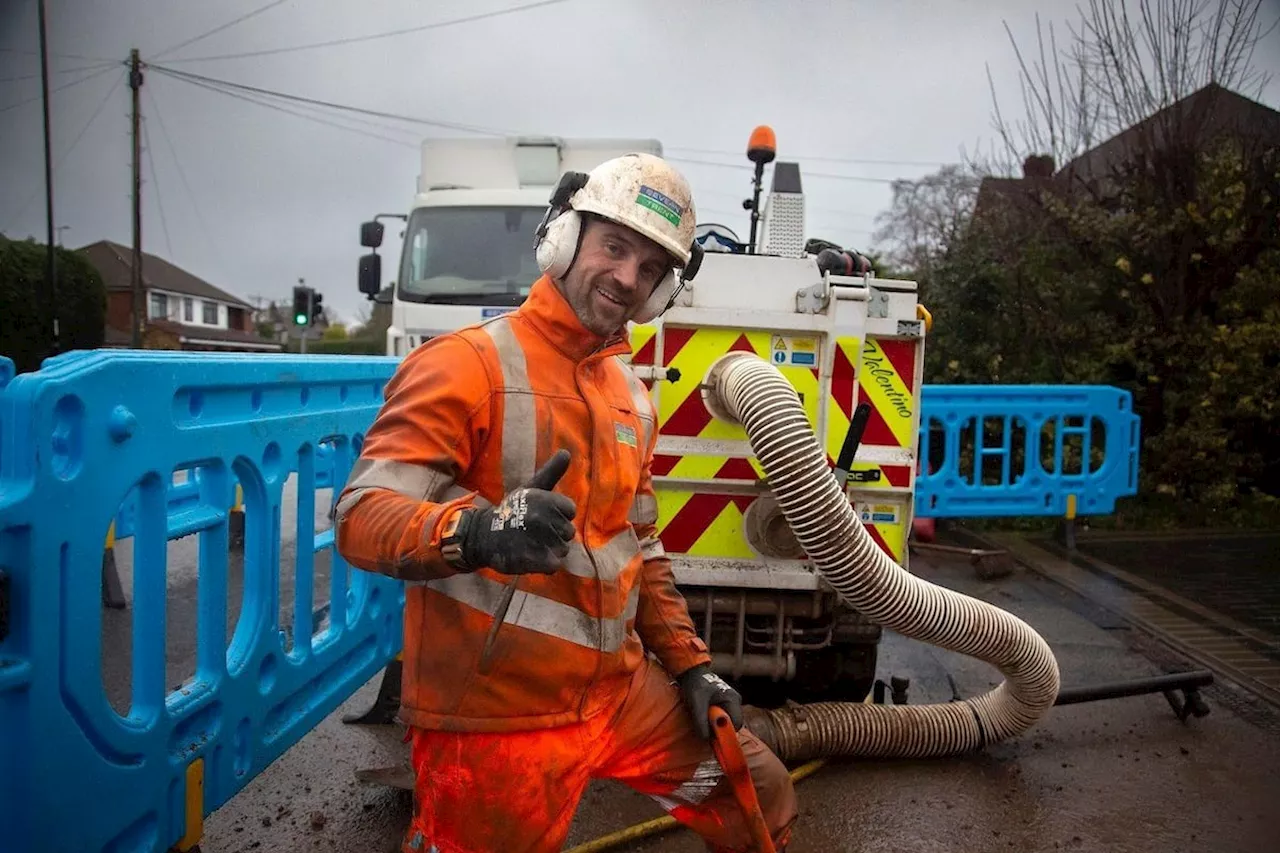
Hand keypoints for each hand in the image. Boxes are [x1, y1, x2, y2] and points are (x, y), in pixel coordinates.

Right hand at [461, 450, 576, 575]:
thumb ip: (551, 472)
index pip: (570, 511)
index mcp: (546, 499)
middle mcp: (543, 518)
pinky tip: (532, 557)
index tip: (541, 515)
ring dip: (550, 550)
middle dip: (554, 534)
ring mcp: (537, 540)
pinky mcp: (532, 560)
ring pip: (563, 550)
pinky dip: (546, 564)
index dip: (558, 516)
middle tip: (533, 531)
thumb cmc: (512, 510)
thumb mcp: (531, 488)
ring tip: (531, 544)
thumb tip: (566, 451)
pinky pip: (555, 565)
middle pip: (568, 533)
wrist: (483, 536)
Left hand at [678, 663, 743, 740]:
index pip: (737, 723)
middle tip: (705, 729)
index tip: (713, 737)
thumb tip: (705, 738)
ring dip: (715, 726)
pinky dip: (713, 722)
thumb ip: (701, 720)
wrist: (691, 672)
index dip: (727, 733)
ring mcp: (730, 703)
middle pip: (733, 724)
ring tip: (702, 720)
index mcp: (732, 699)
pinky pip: (722, 719)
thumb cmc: (695, 684)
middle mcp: (735, 701)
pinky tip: (703, 717)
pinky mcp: (724, 705)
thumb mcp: (696, 702)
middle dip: (720, 730)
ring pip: (727, 722)